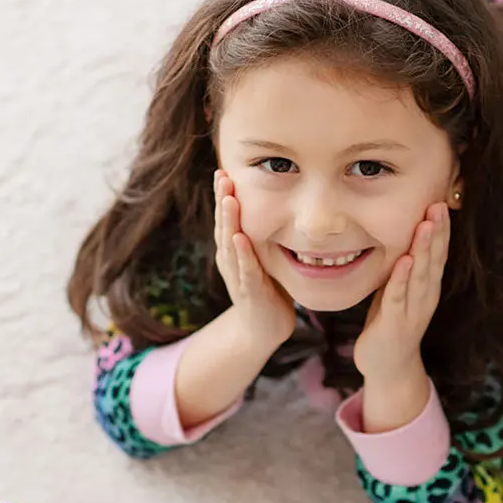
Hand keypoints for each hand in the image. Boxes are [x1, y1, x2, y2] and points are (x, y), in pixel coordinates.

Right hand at [214, 169, 294, 348]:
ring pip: (230, 245)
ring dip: (229, 221)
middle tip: (221, 175)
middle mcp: (231, 261)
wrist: (262, 331)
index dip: (224, 196)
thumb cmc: (267, 292)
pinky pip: (245, 271)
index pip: (227, 219)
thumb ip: (264, 236)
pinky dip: (242, 254)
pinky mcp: (249, 293)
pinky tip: (239, 238)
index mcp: (233, 252)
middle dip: (222, 200)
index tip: (224, 171)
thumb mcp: (264, 258)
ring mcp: (237, 277)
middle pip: (224, 226)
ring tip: (228, 198)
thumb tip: (281, 205)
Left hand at [353, 202, 449, 382]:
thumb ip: (403, 268)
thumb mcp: (398, 291)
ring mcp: (411, 311)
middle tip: (439, 204)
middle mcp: (425, 297)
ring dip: (423, 250)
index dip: (440, 229)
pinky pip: (397, 298)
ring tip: (426, 225)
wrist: (388, 368)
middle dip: (437, 232)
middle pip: (433, 260)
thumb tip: (401, 236)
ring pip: (420, 276)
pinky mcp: (394, 324)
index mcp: (427, 287)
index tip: (440, 201)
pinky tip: (404, 261)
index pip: (437, 254)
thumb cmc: (390, 324)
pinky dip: (401, 279)